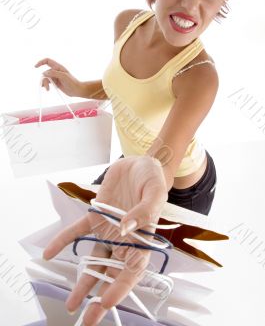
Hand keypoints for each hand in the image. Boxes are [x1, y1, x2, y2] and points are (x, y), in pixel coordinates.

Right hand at [34, 58, 80, 96]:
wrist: (77, 90)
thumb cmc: (73, 82)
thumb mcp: (64, 77)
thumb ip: (54, 73)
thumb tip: (45, 73)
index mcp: (58, 67)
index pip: (48, 61)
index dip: (41, 62)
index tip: (36, 67)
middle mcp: (56, 71)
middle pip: (45, 72)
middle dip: (44, 79)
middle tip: (46, 86)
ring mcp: (55, 77)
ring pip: (46, 78)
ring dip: (45, 84)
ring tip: (47, 89)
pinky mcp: (55, 83)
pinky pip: (48, 82)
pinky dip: (46, 85)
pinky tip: (47, 89)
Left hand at [43, 155, 168, 325]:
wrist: (140, 164)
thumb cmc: (153, 180)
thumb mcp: (155, 192)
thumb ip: (144, 211)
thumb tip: (126, 228)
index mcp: (143, 239)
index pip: (133, 270)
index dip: (121, 287)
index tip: (106, 301)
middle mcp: (125, 240)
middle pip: (113, 272)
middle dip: (101, 296)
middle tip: (88, 318)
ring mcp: (108, 230)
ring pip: (95, 259)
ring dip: (84, 281)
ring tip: (73, 304)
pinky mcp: (95, 216)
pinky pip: (77, 231)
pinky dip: (63, 241)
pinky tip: (49, 252)